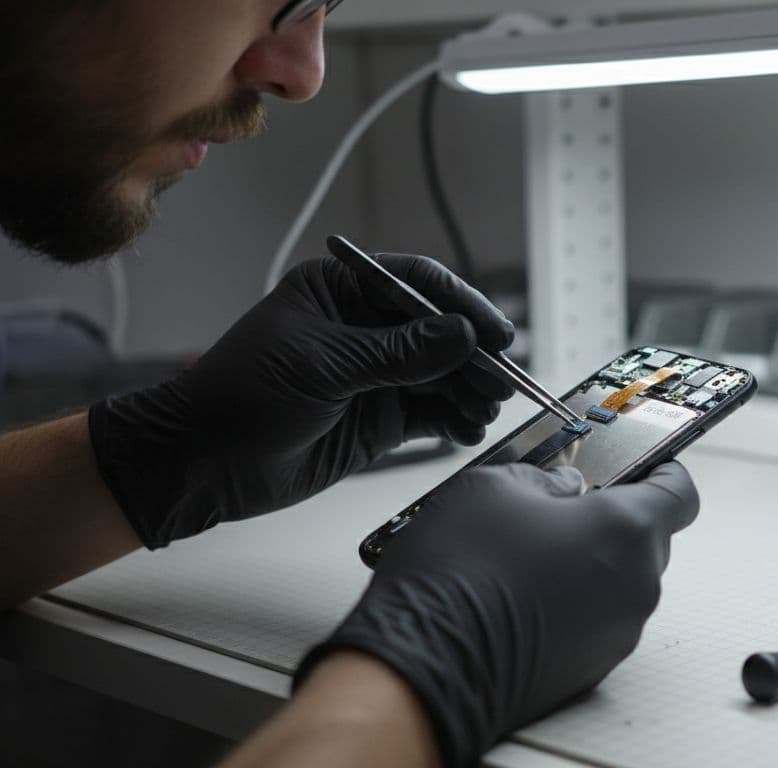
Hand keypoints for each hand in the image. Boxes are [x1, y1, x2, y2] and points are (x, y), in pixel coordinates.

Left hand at [89, 254, 513, 548]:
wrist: (203, 462)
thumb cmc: (245, 394)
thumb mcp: (326, 365)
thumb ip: (399, 353)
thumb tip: (464, 336)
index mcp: (341, 291)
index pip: (417, 285)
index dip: (461, 306)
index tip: (495, 334)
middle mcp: (363, 327)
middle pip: (438, 332)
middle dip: (473, 356)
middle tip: (502, 381)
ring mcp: (374, 374)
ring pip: (440, 375)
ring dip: (469, 390)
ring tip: (488, 409)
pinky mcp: (378, 418)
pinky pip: (430, 413)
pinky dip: (454, 420)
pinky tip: (469, 429)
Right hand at [296, 461, 699, 767]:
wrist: (426, 664)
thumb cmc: (459, 574)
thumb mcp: (494, 486)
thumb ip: (546, 479)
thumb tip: (564, 489)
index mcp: (626, 530)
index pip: (679, 493)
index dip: (660, 472)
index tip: (636, 466)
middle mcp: (636, 585)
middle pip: (648, 540)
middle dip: (611, 521)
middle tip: (559, 510)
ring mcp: (618, 633)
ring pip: (620, 582)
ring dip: (589, 565)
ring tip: (528, 558)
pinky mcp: (592, 668)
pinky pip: (598, 621)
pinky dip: (574, 605)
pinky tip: (523, 598)